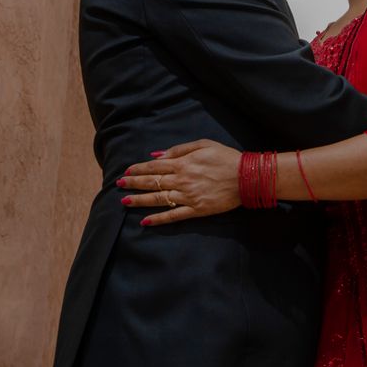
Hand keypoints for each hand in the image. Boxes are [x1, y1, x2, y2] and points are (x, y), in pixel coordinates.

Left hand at [117, 140, 241, 226]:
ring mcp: (188, 197)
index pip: (154, 166)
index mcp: (183, 163)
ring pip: (158, 199)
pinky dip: (159, 219)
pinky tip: (146, 222)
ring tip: (125, 202)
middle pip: (152, 182)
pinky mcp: (196, 210)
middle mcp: (182, 180)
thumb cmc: (226, 158)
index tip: (126, 171)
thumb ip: (179, 150)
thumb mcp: (203, 144)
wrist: (246, 177)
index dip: (139, 169)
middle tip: (119, 184)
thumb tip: (157, 155)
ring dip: (140, 201)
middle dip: (133, 183)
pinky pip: (173, 216)